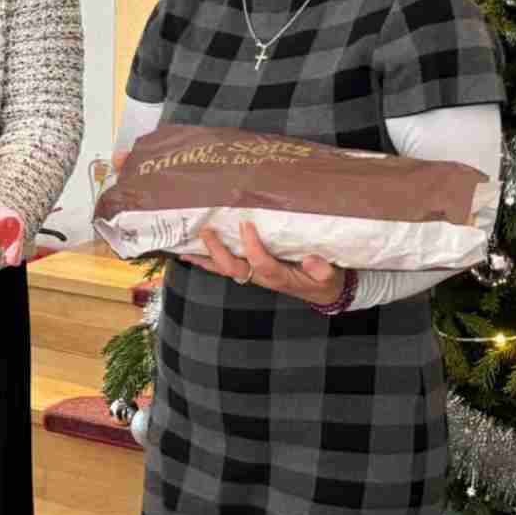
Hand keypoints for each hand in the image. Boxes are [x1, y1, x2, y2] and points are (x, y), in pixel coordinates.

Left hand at [185, 220, 346, 305]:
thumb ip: (322, 270)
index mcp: (279, 277)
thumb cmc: (324, 280)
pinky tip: (192, 256)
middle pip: (234, 268)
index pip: (260, 262)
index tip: (245, 222)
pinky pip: (226, 268)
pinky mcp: (251, 272)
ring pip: (225, 270)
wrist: (323, 291)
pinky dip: (208, 262)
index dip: (251, 245)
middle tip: (207, 231)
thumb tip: (311, 260)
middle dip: (218, 251)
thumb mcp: (330, 276)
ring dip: (205, 260)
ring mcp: (254, 276)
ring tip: (185, 251)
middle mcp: (261, 278)